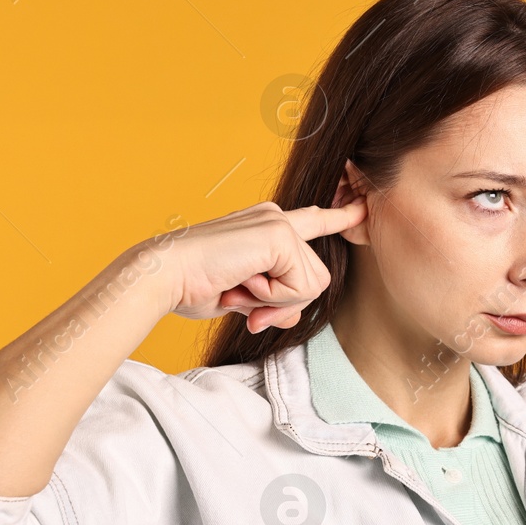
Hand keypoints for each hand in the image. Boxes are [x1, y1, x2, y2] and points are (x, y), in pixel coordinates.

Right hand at [133, 198, 367, 330]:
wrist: (164, 276)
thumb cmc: (192, 285)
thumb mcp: (243, 298)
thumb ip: (273, 303)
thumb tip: (292, 317)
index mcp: (265, 225)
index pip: (312, 221)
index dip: (338, 217)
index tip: (361, 207)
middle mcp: (275, 218)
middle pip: (316, 279)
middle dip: (286, 303)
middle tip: (246, 302)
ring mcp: (279, 224)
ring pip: (311, 286)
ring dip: (274, 301)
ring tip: (238, 287)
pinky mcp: (279, 236)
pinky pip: (299, 287)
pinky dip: (271, 297)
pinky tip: (241, 282)